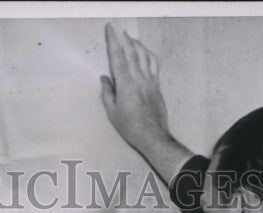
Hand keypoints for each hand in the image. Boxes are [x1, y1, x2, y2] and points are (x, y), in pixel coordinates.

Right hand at [100, 24, 193, 183]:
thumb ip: (108, 93)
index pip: (118, 58)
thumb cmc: (130, 128)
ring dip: (135, 43)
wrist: (153, 136)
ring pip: (144, 55)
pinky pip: (154, 63)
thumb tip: (105, 78)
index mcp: (126, 85)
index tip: (110, 29)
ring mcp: (150, 80)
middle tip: (117, 26)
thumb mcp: (113, 113)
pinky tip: (143, 50)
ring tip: (128, 36)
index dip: (113, 42)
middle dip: (123, 37)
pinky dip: (148, 53)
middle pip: (131, 52)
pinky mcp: (157, 84)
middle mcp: (139, 79)